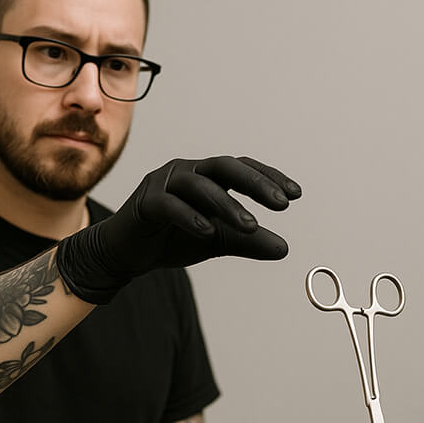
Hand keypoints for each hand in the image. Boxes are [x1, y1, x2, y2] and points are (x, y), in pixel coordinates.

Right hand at [56, 156, 300, 302]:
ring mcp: (164, 182)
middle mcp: (187, 171)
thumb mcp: (218, 241)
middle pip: (225, 168)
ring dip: (228, 205)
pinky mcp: (145, 202)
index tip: (296, 195)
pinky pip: (169, 205)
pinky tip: (208, 231)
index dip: (268, 178)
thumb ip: (249, 242)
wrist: (128, 254)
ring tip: (251, 226)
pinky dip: (190, 217)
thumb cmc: (172, 239)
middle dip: (255, 184)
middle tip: (282, 204)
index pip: (242, 169)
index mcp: (207, 176)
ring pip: (200, 186)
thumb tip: (285, 248)